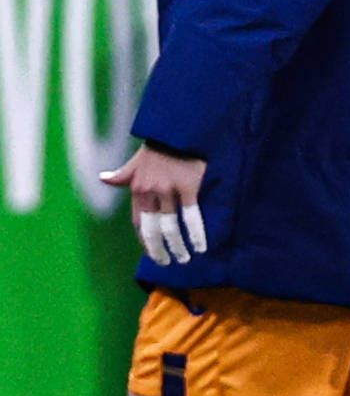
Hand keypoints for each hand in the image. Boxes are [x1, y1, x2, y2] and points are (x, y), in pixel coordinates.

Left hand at [101, 142, 207, 265]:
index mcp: (137, 189)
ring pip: (170, 225)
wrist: (176, 132)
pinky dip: (196, 233)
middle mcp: (150, 191)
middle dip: (158, 249)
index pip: (138, 222)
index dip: (144, 241)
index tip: (151, 254)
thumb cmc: (157, 147)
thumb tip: (103, 178)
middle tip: (166, 263)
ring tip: (184, 259)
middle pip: (152, 228)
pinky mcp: (188, 187)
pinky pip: (191, 215)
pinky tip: (200, 246)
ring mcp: (168, 190)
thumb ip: (121, 175)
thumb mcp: (134, 162)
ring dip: (177, 246)